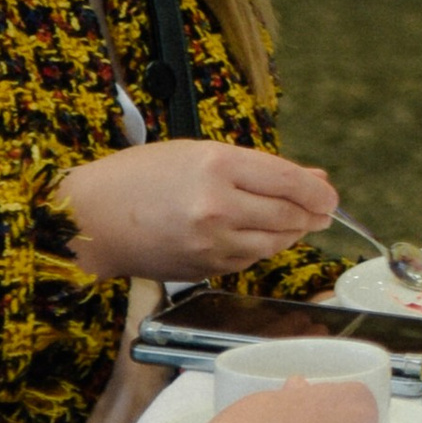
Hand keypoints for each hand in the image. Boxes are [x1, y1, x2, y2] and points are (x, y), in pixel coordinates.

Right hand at [54, 139, 340, 280]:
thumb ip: (257, 167)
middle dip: (312, 214)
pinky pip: (248, 260)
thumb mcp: (200, 153)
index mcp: (218, 166)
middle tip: (322, 210)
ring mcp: (210, 243)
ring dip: (291, 234)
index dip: (318, 192)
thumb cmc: (140, 176)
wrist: (91, 218)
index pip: (289, 181)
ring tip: (298, 223)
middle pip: (288, 215)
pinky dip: (262, 249)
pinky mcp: (203, 269)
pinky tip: (263, 237)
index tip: (330, 196)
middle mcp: (217, 207)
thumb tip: (312, 180)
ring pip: (273, 243)